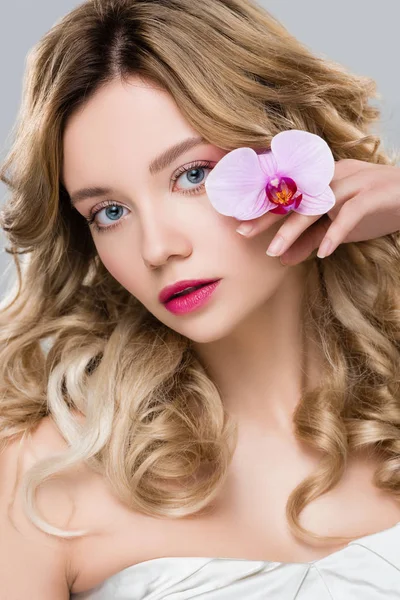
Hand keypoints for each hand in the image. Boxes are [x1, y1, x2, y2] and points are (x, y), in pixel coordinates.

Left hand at [235, 159, 399, 264]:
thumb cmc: (377, 208)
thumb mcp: (338, 228)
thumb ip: (310, 240)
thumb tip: (281, 258)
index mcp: (325, 179)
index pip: (289, 194)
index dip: (264, 208)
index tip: (239, 223)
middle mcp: (336, 176)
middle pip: (296, 196)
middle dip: (268, 215)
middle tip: (243, 233)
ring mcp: (355, 182)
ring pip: (318, 204)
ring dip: (294, 229)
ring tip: (274, 252)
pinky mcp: (374, 194)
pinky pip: (350, 213)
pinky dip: (336, 233)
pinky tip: (323, 253)